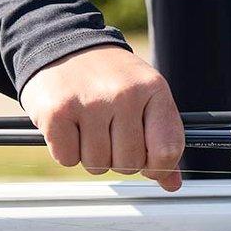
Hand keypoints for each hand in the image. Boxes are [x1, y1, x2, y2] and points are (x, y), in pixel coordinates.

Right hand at [20, 45, 183, 190]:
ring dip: (92, 156)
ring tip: (91, 128)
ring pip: (98, 165)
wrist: (65, 46)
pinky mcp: (57, 112)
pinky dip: (67, 151)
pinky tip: (71, 127)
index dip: (159, 167)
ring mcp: (90, 103)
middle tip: (111, 135)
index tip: (148, 162)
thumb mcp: (146, 97)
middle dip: (120, 159)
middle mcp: (124, 95)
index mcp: (154, 90)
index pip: (167, 150)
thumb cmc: (111, 77)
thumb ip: (162, 140)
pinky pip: (68, 159)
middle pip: (130, 163)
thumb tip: (172, 184)